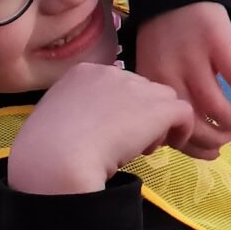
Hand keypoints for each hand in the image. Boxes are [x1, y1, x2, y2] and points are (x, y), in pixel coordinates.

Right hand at [9, 62, 203, 193]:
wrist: (57, 157)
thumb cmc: (46, 150)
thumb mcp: (57, 123)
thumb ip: (79, 116)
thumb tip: (93, 129)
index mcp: (82, 73)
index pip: (116, 85)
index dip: (120, 110)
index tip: (111, 134)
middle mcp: (111, 72)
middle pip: (141, 90)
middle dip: (139, 116)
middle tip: (128, 144)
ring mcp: (136, 87)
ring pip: (163, 100)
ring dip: (157, 124)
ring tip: (140, 149)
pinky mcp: (157, 107)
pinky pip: (183, 113)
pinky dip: (181, 130)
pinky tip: (168, 147)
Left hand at [129, 1, 230, 162]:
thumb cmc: (165, 34)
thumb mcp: (153, 65)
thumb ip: (162, 96)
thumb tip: (175, 136)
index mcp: (151, 84)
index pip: (170, 129)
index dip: (193, 148)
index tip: (211, 154)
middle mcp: (170, 74)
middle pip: (193, 122)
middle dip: (213, 139)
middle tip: (227, 141)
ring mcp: (194, 58)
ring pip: (214, 105)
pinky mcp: (217, 42)